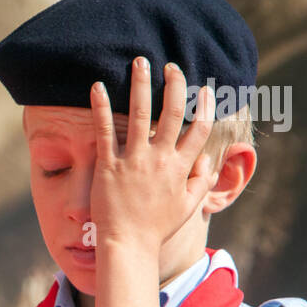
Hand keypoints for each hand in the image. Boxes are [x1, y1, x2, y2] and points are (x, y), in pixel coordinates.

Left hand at [89, 56, 215, 253]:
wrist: (127, 245)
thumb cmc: (156, 228)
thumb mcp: (188, 207)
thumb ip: (201, 181)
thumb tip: (209, 158)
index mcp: (181, 168)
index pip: (199, 128)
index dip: (205, 105)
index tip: (206, 88)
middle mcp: (160, 159)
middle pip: (172, 112)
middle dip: (174, 84)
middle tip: (171, 65)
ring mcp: (133, 160)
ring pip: (140, 113)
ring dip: (141, 84)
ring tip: (139, 61)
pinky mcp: (108, 165)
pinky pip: (104, 130)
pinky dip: (102, 106)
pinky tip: (98, 86)